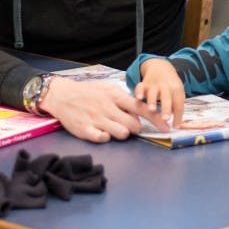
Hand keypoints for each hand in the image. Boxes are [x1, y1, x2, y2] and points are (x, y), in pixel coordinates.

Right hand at [38, 76, 168, 142]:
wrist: (61, 95)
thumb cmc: (88, 92)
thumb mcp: (108, 89)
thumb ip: (124, 99)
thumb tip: (141, 110)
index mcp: (114, 96)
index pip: (141, 107)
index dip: (156, 118)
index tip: (166, 126)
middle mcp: (107, 107)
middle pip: (133, 125)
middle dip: (135, 128)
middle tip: (129, 126)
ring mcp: (96, 119)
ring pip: (121, 134)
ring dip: (122, 134)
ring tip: (114, 128)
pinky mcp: (85, 130)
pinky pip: (103, 139)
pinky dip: (105, 138)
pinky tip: (101, 132)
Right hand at [133, 58, 185, 127]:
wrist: (161, 67)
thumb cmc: (170, 86)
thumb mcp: (177, 93)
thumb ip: (176, 107)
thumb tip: (177, 125)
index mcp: (176, 89)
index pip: (179, 104)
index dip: (178, 116)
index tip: (176, 127)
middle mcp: (166, 86)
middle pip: (167, 98)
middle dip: (166, 108)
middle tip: (165, 119)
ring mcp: (154, 84)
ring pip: (153, 92)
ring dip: (152, 101)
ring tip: (152, 110)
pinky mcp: (144, 84)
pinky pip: (140, 86)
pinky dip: (139, 92)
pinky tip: (138, 98)